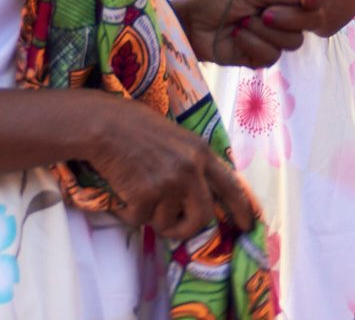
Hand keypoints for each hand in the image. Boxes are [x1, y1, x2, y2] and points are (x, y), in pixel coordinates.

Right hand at [84, 94, 253, 242]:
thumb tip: (198, 198)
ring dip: (151, 215)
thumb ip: (191, 164)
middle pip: (203, 216)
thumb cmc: (137, 130)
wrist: (106, 125)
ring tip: (138, 191)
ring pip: (166, 222)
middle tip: (173, 229)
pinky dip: (129, 213)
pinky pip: (139, 221)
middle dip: (187, 229)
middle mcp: (191, 169)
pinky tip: (123, 192)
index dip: (242, 209)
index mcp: (202, 153)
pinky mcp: (146, 196)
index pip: (231, 186)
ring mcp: (170, 183)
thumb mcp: (177, 141)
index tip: (248, 226)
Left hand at [174, 0, 329, 67]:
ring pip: (293, 42)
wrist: (192, 23)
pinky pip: (272, 56)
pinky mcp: (262, 58)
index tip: (307, 0)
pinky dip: (252, 44)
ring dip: (264, 31)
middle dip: (290, 18)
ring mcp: (276, 38)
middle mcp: (288, 15)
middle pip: (314, 21)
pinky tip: (238, 36)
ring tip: (242, 22)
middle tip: (265, 13)